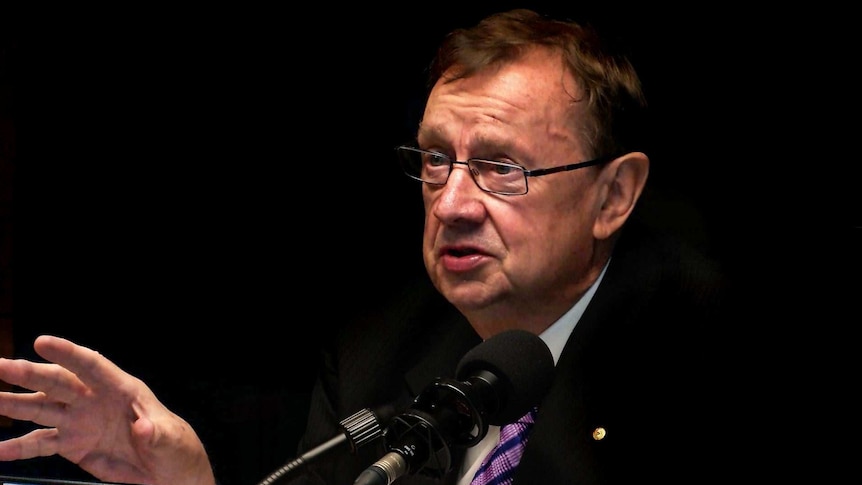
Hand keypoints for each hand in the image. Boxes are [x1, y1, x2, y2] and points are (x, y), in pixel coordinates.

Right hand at [0, 335, 215, 484]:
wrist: (165, 471)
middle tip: (2, 367)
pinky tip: (0, 450)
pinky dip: (19, 447)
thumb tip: (143, 428)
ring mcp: (80, 421)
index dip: (68, 353)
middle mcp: (94, 399)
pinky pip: (41, 443)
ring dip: (14, 404)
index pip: (92, 365)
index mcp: (121, 389)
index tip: (42, 342)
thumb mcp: (169, 439)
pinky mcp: (72, 444)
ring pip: (42, 408)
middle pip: (58, 382)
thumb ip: (155, 433)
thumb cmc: (173, 445)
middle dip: (29, 374)